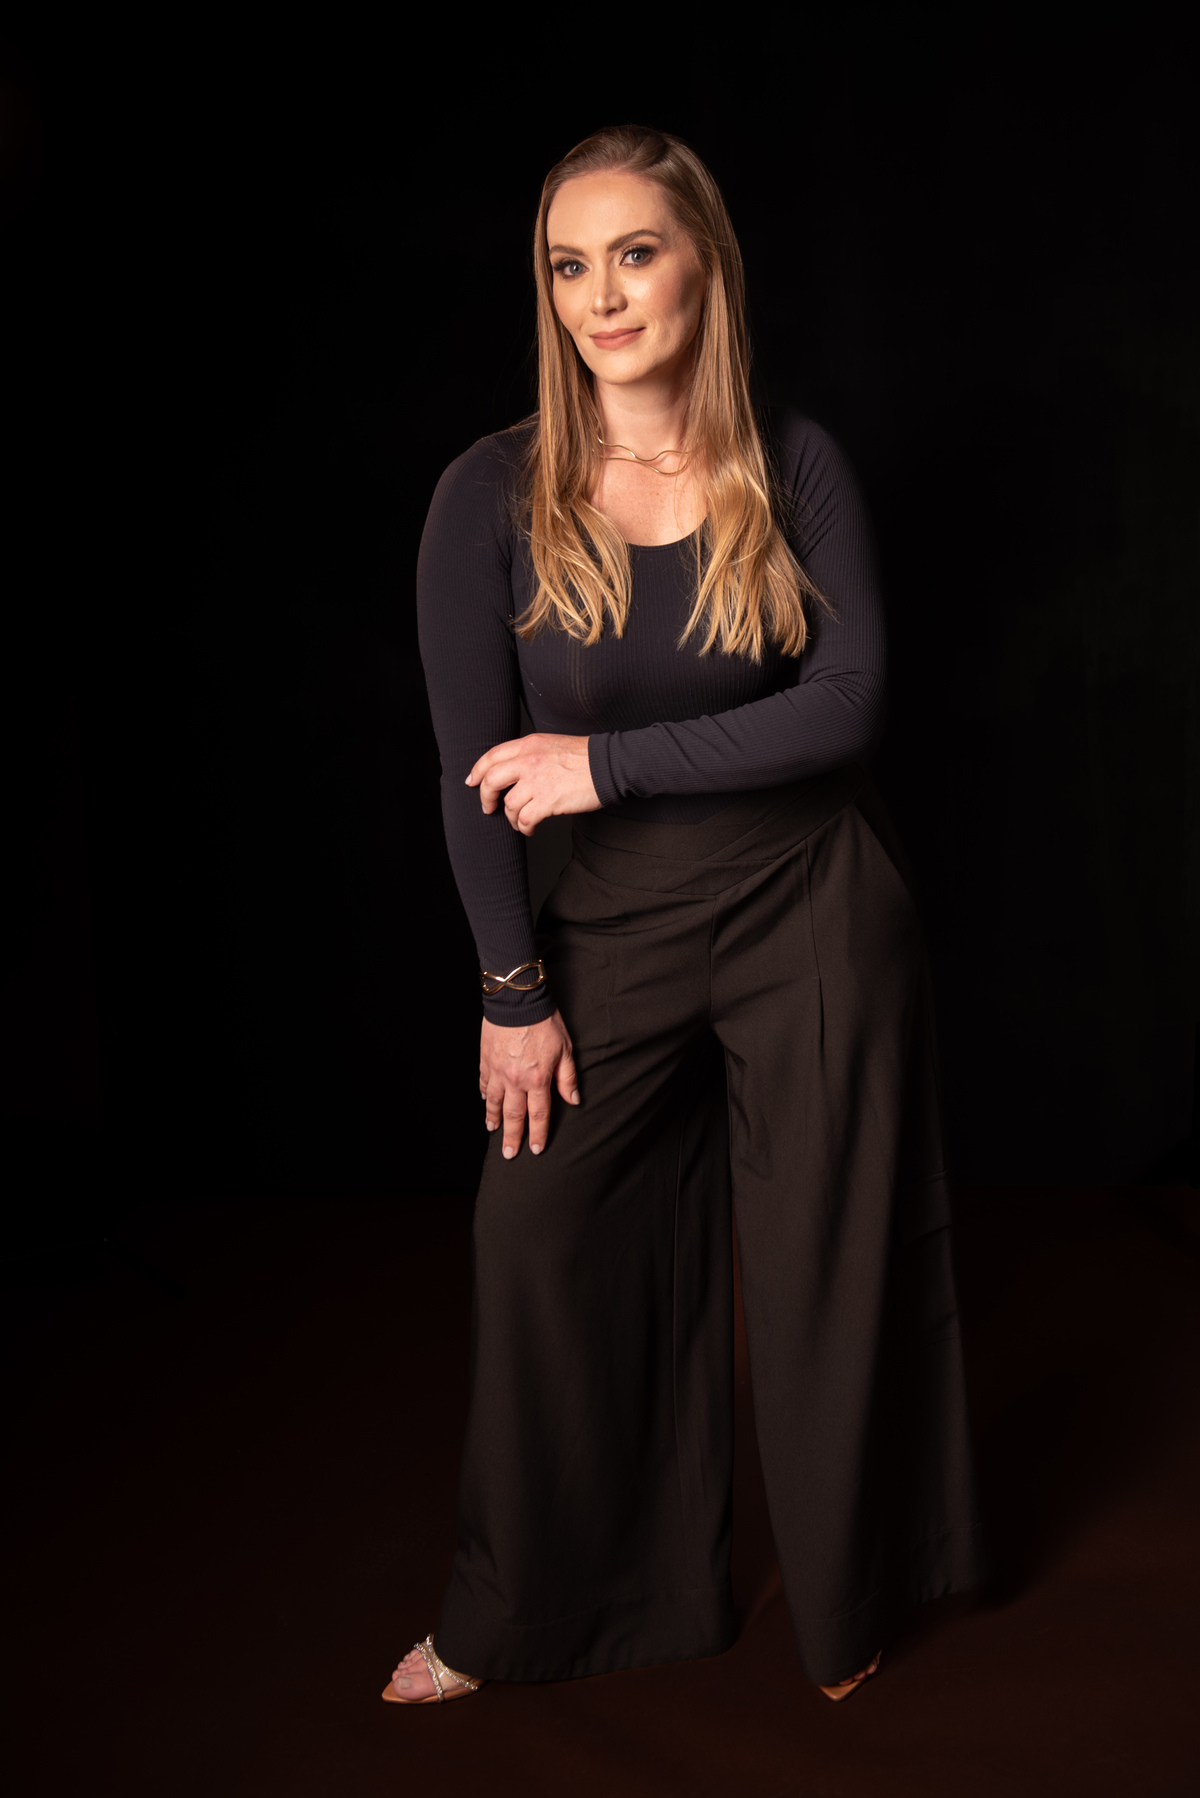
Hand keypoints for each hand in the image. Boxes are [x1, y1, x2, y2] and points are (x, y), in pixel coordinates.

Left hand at [466, 733, 599, 835]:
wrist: (610, 766)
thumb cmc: (587, 757)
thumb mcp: (553, 744)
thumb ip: (532, 753)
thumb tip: (514, 770)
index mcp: (529, 745)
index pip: (492, 756)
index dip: (478, 771)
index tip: (473, 782)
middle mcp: (529, 760)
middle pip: (491, 780)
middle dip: (486, 797)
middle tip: (489, 808)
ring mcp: (537, 781)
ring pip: (509, 804)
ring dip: (511, 818)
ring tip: (520, 822)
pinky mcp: (548, 800)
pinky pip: (524, 819)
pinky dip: (524, 828)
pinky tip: (530, 829)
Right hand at [480, 1010, 578, 1156]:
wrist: (517, 1001)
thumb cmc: (544, 1022)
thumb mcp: (565, 1050)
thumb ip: (567, 1078)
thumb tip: (573, 1100)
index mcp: (537, 1079)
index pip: (538, 1114)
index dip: (538, 1134)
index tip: (535, 1149)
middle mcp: (515, 1080)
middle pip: (513, 1115)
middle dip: (512, 1137)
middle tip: (509, 1154)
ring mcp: (497, 1071)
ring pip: (494, 1102)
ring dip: (494, 1119)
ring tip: (493, 1131)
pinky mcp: (486, 1060)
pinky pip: (483, 1082)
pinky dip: (484, 1094)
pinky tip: (484, 1101)